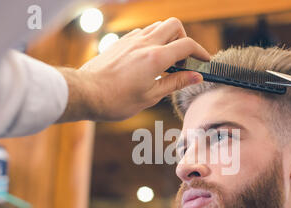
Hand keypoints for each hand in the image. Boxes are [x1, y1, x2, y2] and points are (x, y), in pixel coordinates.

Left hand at [57, 17, 209, 122]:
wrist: (85, 93)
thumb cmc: (116, 100)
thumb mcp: (150, 96)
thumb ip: (175, 83)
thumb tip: (196, 76)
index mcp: (155, 58)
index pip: (187, 45)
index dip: (201, 52)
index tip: (205, 62)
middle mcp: (144, 43)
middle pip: (174, 25)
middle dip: (184, 39)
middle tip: (183, 59)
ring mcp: (131, 40)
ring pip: (158, 26)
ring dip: (168, 38)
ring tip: (166, 60)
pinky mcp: (120, 42)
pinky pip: (143, 33)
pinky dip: (152, 40)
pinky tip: (148, 59)